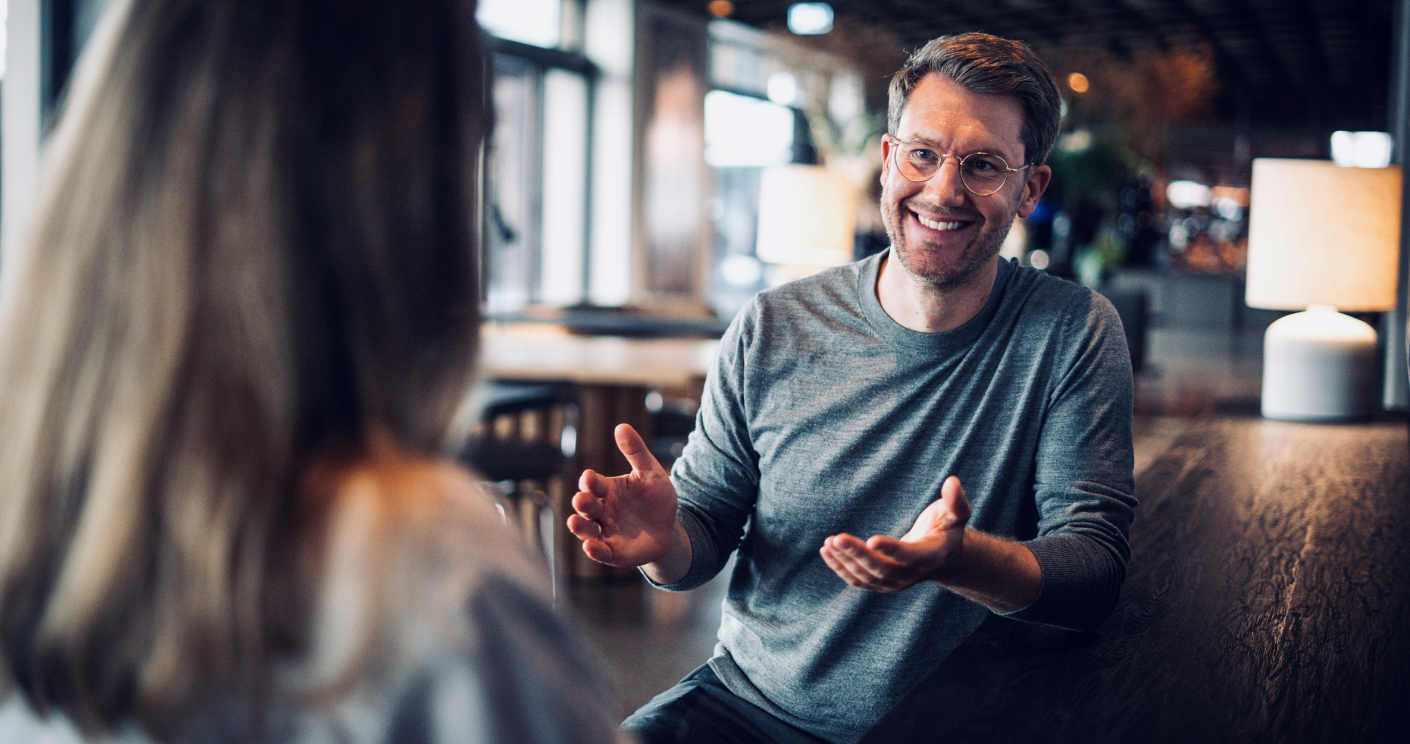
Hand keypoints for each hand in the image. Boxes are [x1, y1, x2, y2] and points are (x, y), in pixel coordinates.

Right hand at [566, 424, 678, 566]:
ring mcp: (606, 531)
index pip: (593, 484)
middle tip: (582, 499)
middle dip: (582, 503)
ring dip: (579, 527)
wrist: (670, 528)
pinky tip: (590, 546)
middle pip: (586, 506)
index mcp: (608, 490)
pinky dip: (594, 550)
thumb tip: (622, 426)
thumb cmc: (656, 498)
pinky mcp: (614, 552)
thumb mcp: (650, 473)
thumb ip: (636, 451)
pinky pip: (601, 552)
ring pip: (586, 529)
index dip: (590, 481)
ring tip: (575, 522)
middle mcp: (602, 511)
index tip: (590, 478)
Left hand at [820, 475, 972, 592]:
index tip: (871, 539)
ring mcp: (895, 583)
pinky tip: (826, 552)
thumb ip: (956, 500)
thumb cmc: (948, 528)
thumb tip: (953, 481)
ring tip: (828, 543)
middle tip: (836, 539)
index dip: (891, 549)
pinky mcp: (881, 583)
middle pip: (882, 569)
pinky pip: (858, 580)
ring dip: (845, 561)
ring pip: (867, 577)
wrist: (943, 557)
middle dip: (858, 555)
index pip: (909, 556)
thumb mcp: (957, 514)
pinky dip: (841, 568)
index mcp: (930, 556)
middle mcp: (912, 574)